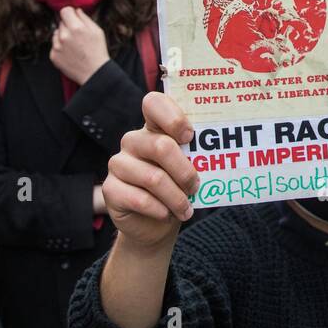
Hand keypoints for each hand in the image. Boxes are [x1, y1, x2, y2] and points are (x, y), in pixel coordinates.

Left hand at [49, 7, 110, 86]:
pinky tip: (70, 53)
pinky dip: (60, 48)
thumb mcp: (97, 31)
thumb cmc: (98, 51)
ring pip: (56, 34)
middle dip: (68, 26)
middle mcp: (64, 36)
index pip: (64, 11)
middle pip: (61, 22)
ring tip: (74, 46)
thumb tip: (76, 10)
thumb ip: (85, 18)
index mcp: (76, 27)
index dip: (70, 13)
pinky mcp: (53, 56)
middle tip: (78, 36)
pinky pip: (54, 46)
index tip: (73, 17)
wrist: (94, 73)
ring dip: (62, 37)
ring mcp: (57, 46)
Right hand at [102, 92, 197, 249]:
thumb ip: (195, 155)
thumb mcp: (188, 168)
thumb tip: (216, 154)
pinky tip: (167, 215)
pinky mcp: (110, 189)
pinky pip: (140, 200)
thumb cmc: (176, 189)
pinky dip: (161, 211)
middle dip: (185, 171)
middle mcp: (133, 141)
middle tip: (195, 187)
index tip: (189, 137)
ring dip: (176, 198)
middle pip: (161, 146)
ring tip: (186, 210)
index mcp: (153, 128)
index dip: (173, 117)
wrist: (155, 224)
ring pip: (154, 178)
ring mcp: (118, 163)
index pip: (153, 103)